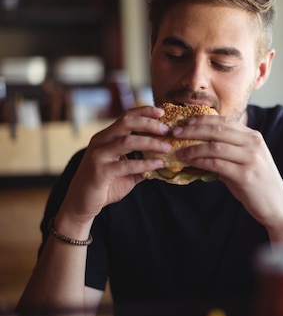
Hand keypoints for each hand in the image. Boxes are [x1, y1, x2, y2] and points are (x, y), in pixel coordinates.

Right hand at [60, 106, 171, 224]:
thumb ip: (141, 162)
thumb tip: (165, 158)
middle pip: (126, 122)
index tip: (162, 112)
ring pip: (127, 141)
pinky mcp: (100, 171)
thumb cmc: (104, 185)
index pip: (126, 116)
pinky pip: (126, 165)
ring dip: (150, 142)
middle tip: (167, 129)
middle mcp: (100, 142)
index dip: (144, 111)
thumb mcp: (125, 170)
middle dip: (149, 123)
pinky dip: (145, 163)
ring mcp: (99, 155)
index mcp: (106, 137)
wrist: (81, 204)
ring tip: (167, 147)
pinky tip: (158, 164)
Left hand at [172, 114, 282, 230]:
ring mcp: (251, 159)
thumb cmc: (257, 185)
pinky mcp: (246, 175)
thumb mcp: (243, 163)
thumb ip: (226, 153)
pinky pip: (217, 164)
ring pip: (215, 146)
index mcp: (253, 137)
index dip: (203, 119)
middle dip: (193, 129)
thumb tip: (198, 149)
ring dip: (193, 147)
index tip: (185, 121)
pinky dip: (200, 161)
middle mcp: (254, 143)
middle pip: (218, 130)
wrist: (277, 206)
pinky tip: (189, 162)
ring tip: (179, 150)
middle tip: (175, 132)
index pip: (224, 121)